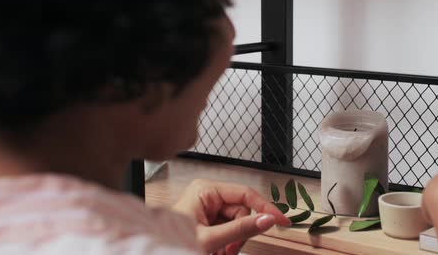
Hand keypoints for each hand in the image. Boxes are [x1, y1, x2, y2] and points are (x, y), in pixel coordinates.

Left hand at [173, 179, 290, 254]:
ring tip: (222, 253)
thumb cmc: (171, 243)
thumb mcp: (210, 238)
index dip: (265, 207)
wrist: (156, 253)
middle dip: (240, 233)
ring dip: (233, 241)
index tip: (282, 220)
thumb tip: (267, 219)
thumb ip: (240, 229)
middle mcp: (207, 195)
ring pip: (237, 223)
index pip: (245, 194)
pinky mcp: (207, 220)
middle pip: (242, 211)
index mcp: (205, 190)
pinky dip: (227, 243)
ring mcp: (207, 208)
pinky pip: (228, 229)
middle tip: (230, 250)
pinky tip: (219, 251)